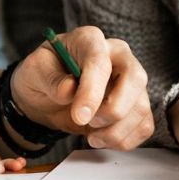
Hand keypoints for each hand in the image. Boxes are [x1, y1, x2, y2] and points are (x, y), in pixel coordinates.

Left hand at [9, 25, 152, 148]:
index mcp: (90, 40)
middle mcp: (117, 55)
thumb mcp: (34, 72)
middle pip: (135, 79)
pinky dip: (125, 140)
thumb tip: (69, 89)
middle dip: (113, 110)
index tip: (80, 116)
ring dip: (117, 131)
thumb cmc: (42, 76)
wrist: (45, 96)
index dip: (92, 91)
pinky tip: (103, 140)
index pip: (100, 62)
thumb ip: (51, 79)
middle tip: (87, 123)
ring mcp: (130, 80)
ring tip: (91, 137)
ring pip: (141, 107)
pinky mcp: (135, 104)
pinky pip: (144, 125)